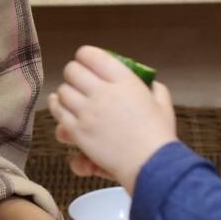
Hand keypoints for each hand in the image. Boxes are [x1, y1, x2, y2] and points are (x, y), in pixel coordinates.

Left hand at [48, 46, 176, 190]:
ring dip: (66, 91)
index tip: (86, 62)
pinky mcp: (77, 131)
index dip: (85, 56)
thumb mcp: (163, 103)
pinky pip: (58, 111)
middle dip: (74, 73)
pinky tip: (60, 105)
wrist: (150, 164)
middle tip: (78, 80)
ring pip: (62, 91)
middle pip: (72, 71)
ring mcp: (87, 112)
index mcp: (123, 81)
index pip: (91, 55)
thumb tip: (148, 82)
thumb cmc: (158, 134)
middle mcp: (102, 92)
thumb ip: (154, 88)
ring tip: (72, 95)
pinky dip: (57, 106)